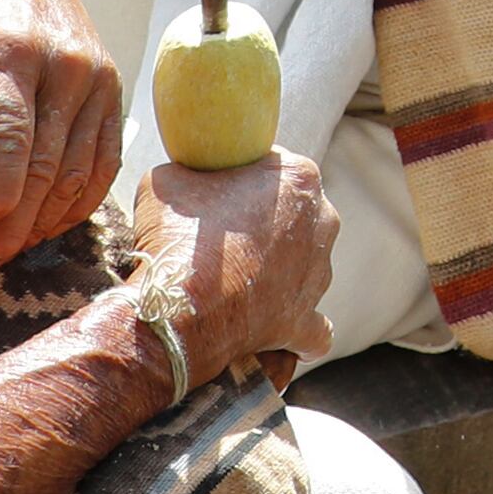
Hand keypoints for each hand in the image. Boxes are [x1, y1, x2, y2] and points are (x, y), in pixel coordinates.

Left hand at [0, 0, 127, 275]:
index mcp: (9, 54)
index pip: (10, 140)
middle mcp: (66, 66)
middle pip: (46, 167)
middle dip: (10, 225)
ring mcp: (98, 79)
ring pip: (78, 174)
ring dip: (40, 224)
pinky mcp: (114, 93)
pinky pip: (104, 165)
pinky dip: (76, 205)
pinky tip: (41, 225)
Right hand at [131, 151, 338, 382]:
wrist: (179, 306)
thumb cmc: (177, 236)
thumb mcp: (170, 179)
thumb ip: (192, 170)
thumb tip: (187, 176)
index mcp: (300, 178)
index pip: (275, 165)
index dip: (244, 175)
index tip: (220, 188)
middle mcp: (322, 221)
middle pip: (295, 213)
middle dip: (265, 222)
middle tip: (225, 235)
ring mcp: (319, 273)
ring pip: (303, 264)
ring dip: (277, 270)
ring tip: (235, 280)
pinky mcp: (305, 319)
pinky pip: (313, 327)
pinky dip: (296, 327)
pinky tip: (278, 328)